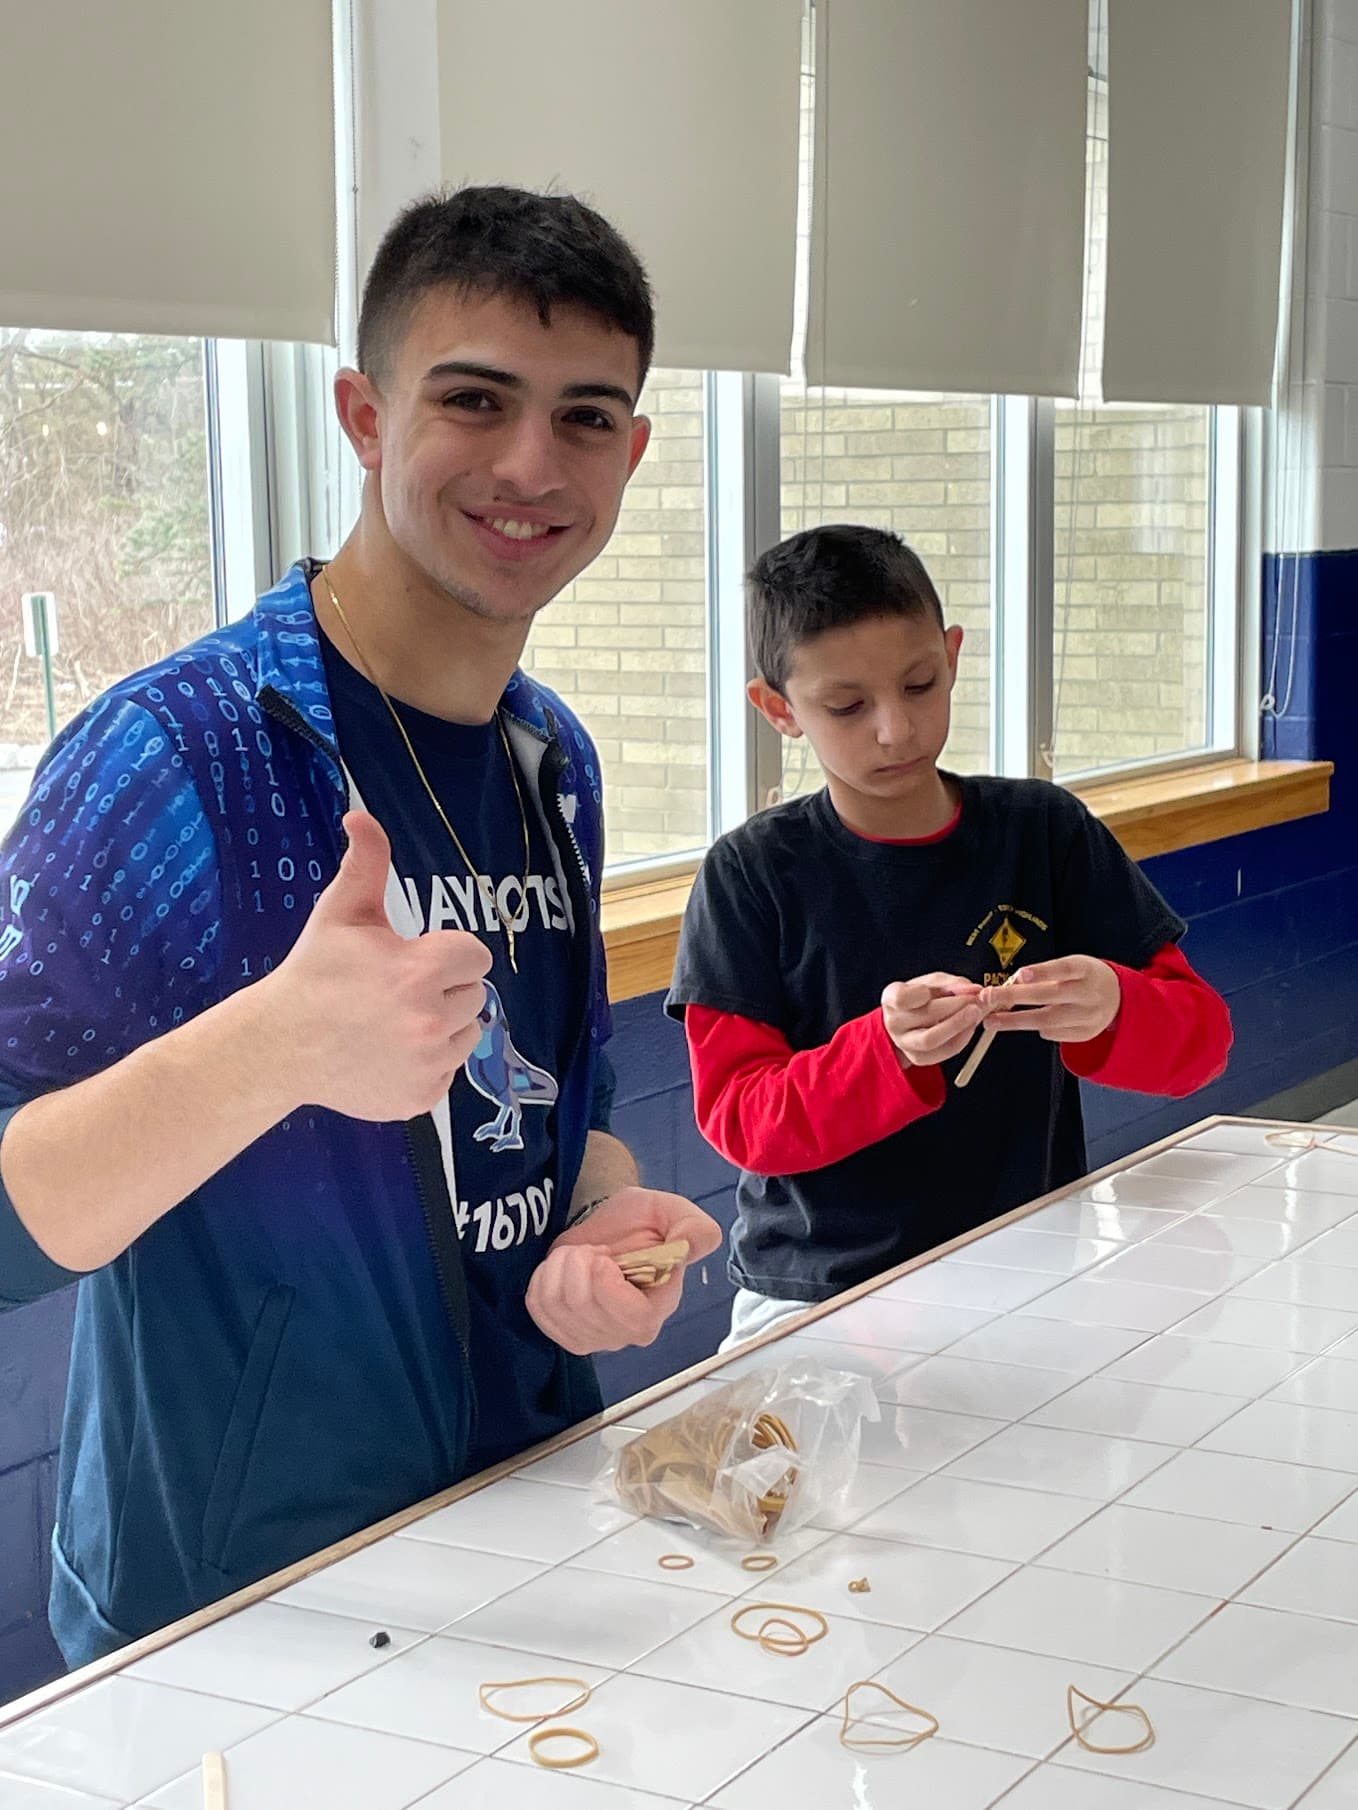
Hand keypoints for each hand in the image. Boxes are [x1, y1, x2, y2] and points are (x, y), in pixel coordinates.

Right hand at [266, 811, 490, 1119]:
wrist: (280, 1046)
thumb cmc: (315, 974)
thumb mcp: (340, 913)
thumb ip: (365, 863)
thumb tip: (362, 815)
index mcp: (419, 972)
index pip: (475, 956)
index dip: (447, 954)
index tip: (416, 958)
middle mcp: (430, 1021)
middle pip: (475, 995)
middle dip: (444, 989)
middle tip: (396, 992)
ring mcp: (427, 1064)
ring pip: (467, 1035)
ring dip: (443, 1026)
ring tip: (394, 1021)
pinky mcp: (421, 1098)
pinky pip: (449, 1072)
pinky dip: (428, 1064)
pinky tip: (390, 1052)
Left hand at [526, 1187, 723, 1355]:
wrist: (612, 1227)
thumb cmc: (645, 1222)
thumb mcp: (675, 1213)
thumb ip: (695, 1229)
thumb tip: (688, 1245)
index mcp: (658, 1307)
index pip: (633, 1319)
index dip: (608, 1286)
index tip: (604, 1255)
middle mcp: (627, 1333)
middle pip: (584, 1308)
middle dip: (578, 1262)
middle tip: (594, 1249)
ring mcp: (593, 1337)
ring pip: (555, 1306)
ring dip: (559, 1265)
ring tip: (579, 1254)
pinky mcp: (564, 1331)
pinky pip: (538, 1309)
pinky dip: (542, 1278)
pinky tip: (562, 1268)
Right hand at [880, 972, 984, 1066]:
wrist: (912, 1020)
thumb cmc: (923, 997)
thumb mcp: (935, 983)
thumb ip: (954, 984)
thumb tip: (974, 990)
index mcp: (891, 998)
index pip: (901, 998)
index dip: (919, 994)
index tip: (933, 990)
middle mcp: (894, 1022)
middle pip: (925, 1016)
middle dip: (955, 1006)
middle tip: (975, 999)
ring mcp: (905, 1043)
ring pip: (932, 1039)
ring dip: (959, 1024)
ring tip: (975, 1012)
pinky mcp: (919, 1058)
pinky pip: (943, 1051)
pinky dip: (962, 1038)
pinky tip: (969, 1026)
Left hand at [983, 956, 1121, 1043]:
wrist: (1119, 996)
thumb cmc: (1085, 977)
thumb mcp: (1073, 966)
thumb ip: (1045, 974)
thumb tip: (1012, 983)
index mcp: (1086, 970)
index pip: (1063, 969)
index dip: (1042, 972)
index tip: (1020, 974)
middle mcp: (1090, 993)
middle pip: (1049, 996)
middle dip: (1015, 997)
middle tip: (989, 998)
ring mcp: (1090, 1016)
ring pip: (1048, 1020)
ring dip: (1017, 1021)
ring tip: (993, 1021)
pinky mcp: (1087, 1033)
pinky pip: (1055, 1034)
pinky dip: (1040, 1029)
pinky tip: (1030, 1023)